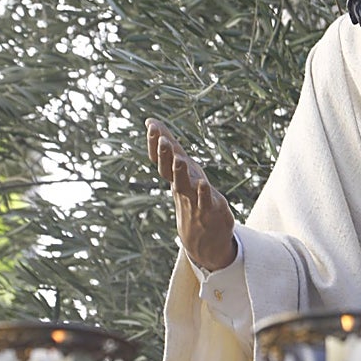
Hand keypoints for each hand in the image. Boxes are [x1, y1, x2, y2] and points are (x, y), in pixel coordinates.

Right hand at [145, 118, 236, 270]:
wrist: (204, 239)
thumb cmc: (192, 196)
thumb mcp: (182, 170)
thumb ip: (169, 147)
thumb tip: (150, 121)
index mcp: (176, 175)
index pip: (162, 157)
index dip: (155, 142)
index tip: (150, 124)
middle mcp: (182, 186)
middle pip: (169, 169)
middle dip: (165, 154)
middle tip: (161, 139)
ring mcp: (194, 199)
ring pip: (184, 185)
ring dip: (180, 172)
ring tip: (179, 159)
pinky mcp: (210, 209)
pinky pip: (205, 201)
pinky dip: (203, 193)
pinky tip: (203, 184)